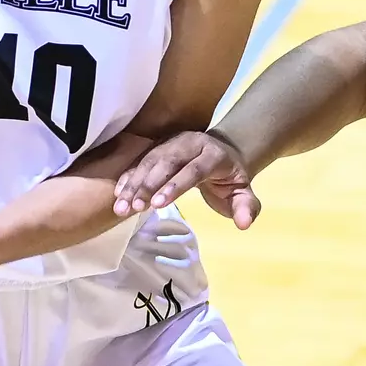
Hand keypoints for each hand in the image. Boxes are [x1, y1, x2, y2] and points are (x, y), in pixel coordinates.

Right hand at [112, 130, 260, 229]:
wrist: (224, 150)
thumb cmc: (230, 178)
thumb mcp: (244, 193)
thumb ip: (246, 207)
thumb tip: (245, 223)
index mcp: (214, 154)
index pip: (194, 168)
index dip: (175, 184)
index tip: (158, 204)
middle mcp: (190, 144)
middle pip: (167, 161)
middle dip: (149, 184)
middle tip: (134, 207)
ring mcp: (172, 143)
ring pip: (150, 160)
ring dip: (134, 183)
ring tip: (122, 206)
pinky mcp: (158, 147)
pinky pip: (140, 160)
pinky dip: (129, 176)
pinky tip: (119, 194)